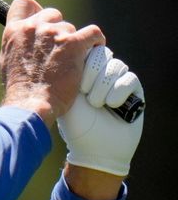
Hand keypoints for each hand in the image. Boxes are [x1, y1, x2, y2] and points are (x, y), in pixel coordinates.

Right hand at [0, 0, 104, 126]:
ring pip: (70, 28)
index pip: (24, 3)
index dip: (35, 10)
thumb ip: (16, 44)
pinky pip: (92, 33)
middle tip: (59, 49)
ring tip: (72, 60)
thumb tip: (24, 40)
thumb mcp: (6, 61)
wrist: (29, 103)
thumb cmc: (18, 89)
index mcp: (14, 31)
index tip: (42, 21)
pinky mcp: (73, 44)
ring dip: (72, 41)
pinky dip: (95, 42)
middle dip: (57, 29)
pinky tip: (94, 50)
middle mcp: (33, 27)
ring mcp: (54, 34)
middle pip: (52, 14)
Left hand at [57, 46, 143, 175]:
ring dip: (103, 86)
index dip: (82, 62)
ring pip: (116, 65)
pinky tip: (111, 105)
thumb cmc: (76, 125)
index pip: (85, 50)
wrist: (95, 149)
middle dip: (92, 73)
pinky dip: (118, 91)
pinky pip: (129, 78)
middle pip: (102, 54)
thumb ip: (67, 73)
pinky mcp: (134, 90)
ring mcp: (117, 81)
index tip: (75, 84)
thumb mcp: (66, 97)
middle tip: (84, 93)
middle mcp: (100, 74)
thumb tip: (69, 50)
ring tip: (96, 104)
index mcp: (80, 72)